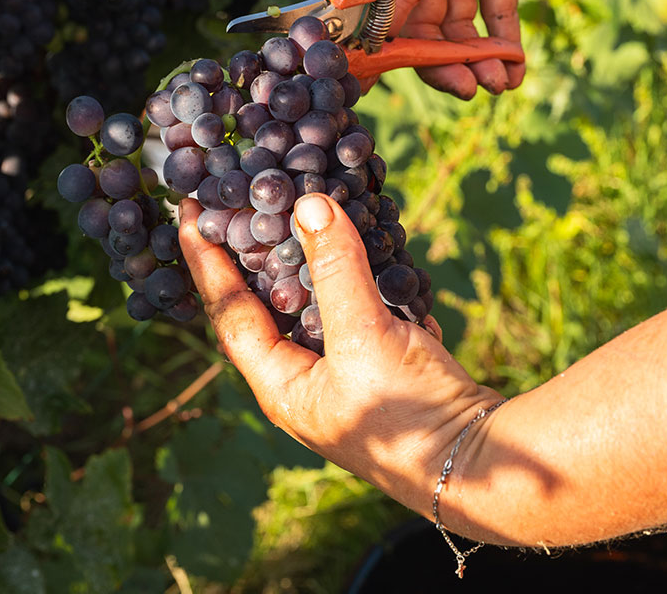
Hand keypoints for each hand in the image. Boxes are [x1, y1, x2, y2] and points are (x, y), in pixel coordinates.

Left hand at [177, 195, 501, 516]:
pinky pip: (354, 310)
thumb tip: (309, 206)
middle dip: (253, 256)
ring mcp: (344, 374)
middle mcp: (304, 380)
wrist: (478, 461)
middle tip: (241, 206)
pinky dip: (352, 276)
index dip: (205, 261)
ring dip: (307, 262)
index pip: (229, 312)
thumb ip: (337, 271)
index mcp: (283, 384)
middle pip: (266, 306)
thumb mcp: (365, 338)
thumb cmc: (409, 415)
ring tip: (299, 217)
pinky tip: (362, 247)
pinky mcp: (380, 364)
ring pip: (314, 305)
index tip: (188, 211)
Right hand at [388, 0, 626, 97]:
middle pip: (427, 16)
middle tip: (470, 88)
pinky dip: (502, 44)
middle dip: (443, 57)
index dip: (393, 29)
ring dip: (475, 58)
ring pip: (459, 23)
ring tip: (501, 84)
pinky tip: (516, 69)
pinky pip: (495, 13)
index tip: (393, 69)